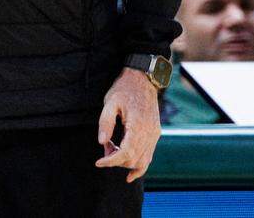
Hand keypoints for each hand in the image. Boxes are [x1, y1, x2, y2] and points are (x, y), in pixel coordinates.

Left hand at [95, 67, 161, 182]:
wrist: (143, 79)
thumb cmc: (124, 89)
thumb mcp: (109, 102)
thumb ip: (105, 122)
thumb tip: (102, 142)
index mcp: (138, 126)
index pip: (126, 153)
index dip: (111, 161)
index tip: (98, 162)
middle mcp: (150, 133)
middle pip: (133, 160)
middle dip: (116, 160)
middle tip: (105, 147)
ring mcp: (154, 135)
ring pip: (143, 162)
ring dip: (126, 162)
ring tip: (113, 148)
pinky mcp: (155, 134)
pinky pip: (149, 156)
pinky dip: (140, 166)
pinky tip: (130, 174)